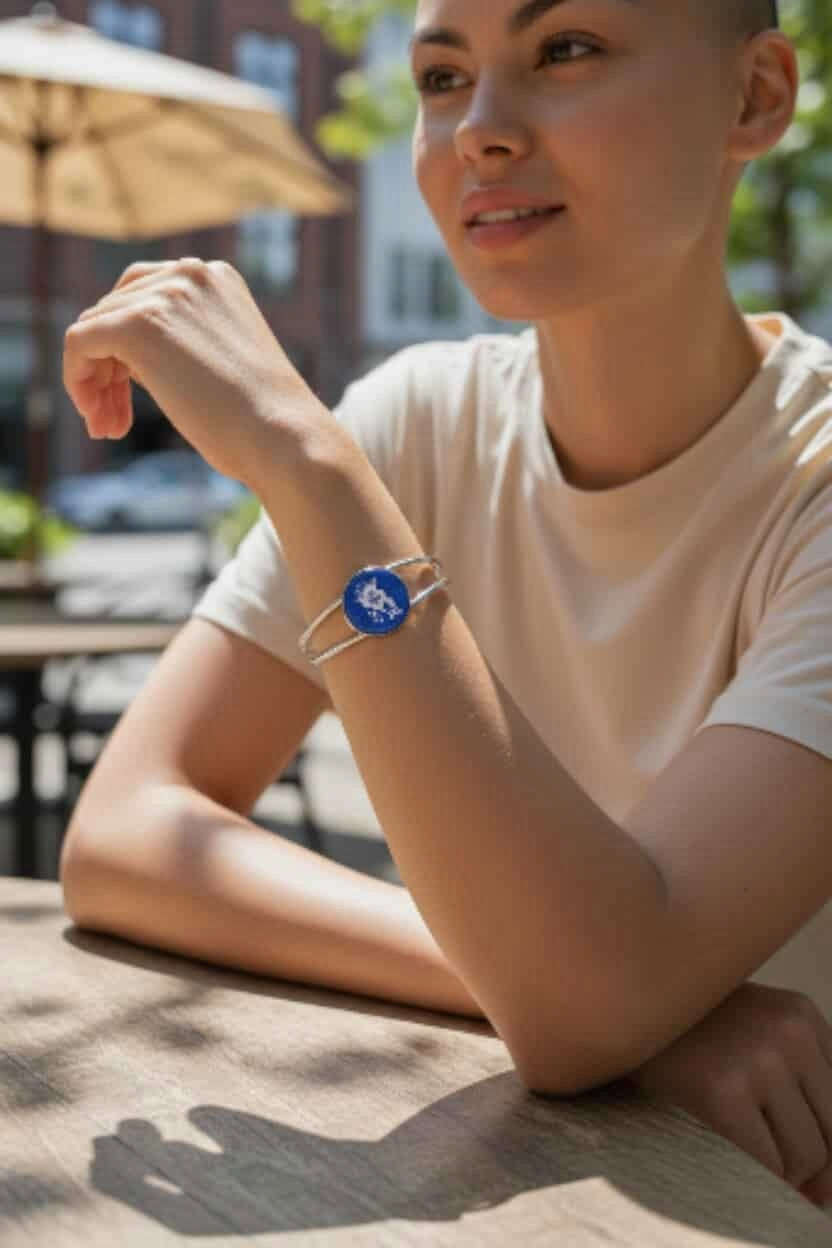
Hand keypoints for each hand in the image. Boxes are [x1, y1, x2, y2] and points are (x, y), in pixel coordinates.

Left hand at [63, 258, 334, 492]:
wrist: (284, 438)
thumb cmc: (262, 423)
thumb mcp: (221, 365)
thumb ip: (179, 346)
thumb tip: (123, 361)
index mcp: (216, 279)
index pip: (143, 296)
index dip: (126, 352)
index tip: (127, 403)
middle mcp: (191, 274)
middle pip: (114, 309)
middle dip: (107, 368)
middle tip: (112, 420)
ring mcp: (165, 294)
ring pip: (93, 328)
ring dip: (93, 381)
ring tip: (107, 427)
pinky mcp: (138, 323)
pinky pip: (79, 342)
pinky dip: (76, 379)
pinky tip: (96, 417)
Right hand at [628, 982, 831, 1208]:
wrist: (610, 1010)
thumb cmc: (679, 1035)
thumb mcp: (747, 1033)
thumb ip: (792, 1087)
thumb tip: (826, 1189)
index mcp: (799, 1013)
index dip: (821, 1139)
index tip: (789, 1150)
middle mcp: (788, 1031)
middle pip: (831, 1135)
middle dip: (802, 1164)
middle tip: (755, 1154)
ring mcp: (758, 1059)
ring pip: (806, 1156)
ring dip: (776, 1173)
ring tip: (730, 1148)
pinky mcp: (724, 1092)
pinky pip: (766, 1166)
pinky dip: (750, 1178)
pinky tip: (716, 1150)